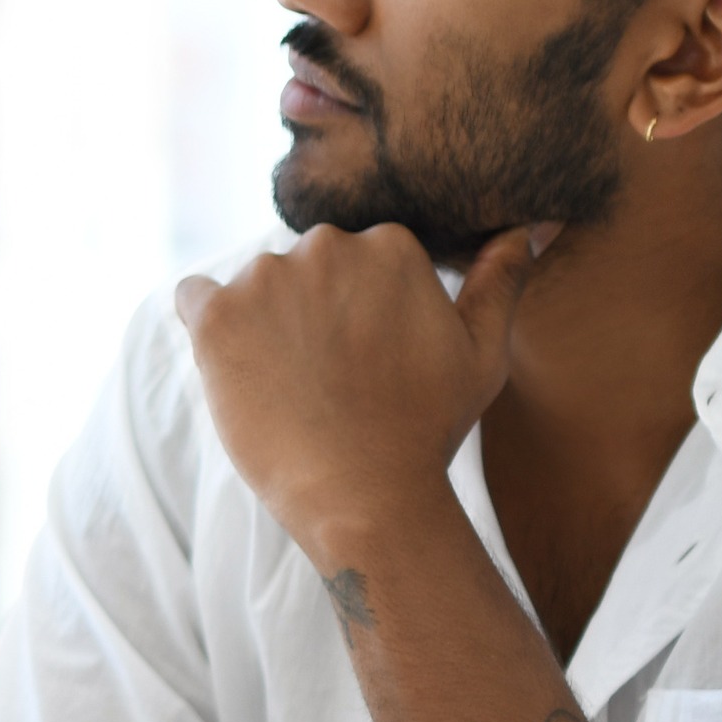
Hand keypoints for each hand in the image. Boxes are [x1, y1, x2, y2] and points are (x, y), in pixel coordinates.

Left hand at [171, 221, 548, 542]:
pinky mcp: (217, 314)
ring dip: (261, 326)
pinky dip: (206, 327)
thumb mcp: (481, 352)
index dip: (355, 315)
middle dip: (308, 314)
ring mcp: (267, 276)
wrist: (363, 495)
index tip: (363, 360)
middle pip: (301, 270)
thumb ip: (500, 280)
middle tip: (327, 379)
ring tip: (290, 388)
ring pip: (251, 289)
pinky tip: (234, 369)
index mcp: (391, 244)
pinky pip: (192, 299)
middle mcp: (327, 245)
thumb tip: (528, 226)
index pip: (353, 263)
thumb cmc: (425, 429)